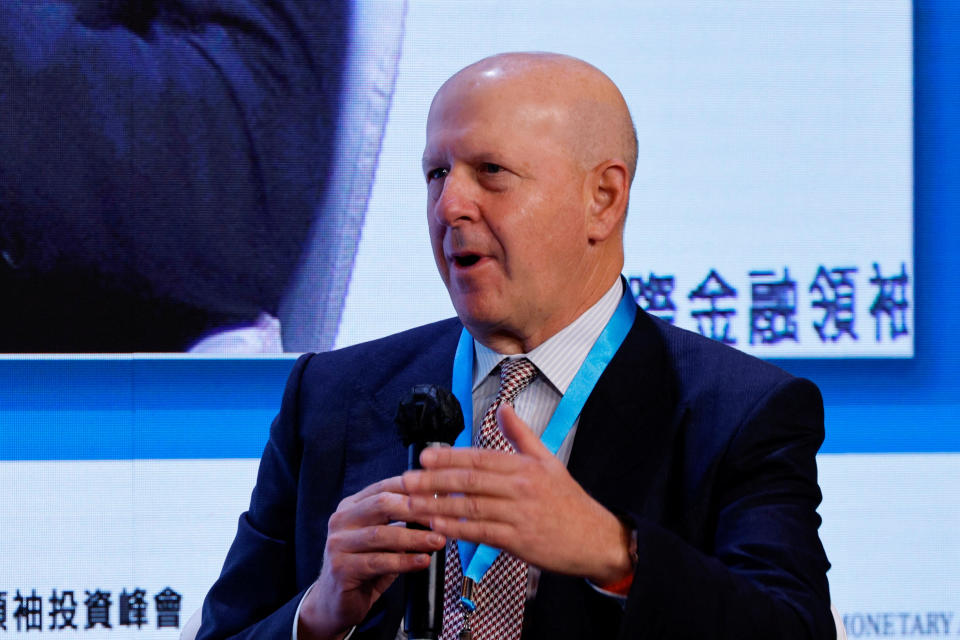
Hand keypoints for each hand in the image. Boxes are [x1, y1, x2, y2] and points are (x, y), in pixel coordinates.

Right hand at [298, 477, 445, 639]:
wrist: (335, 602)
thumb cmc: (366, 566)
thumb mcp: (384, 539)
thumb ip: (403, 522)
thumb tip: (438, 508)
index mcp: (352, 506)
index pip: (385, 487)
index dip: (414, 488)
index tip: (440, 493)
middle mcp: (342, 520)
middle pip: (382, 504)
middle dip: (416, 509)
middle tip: (441, 517)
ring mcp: (338, 543)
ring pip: (381, 535)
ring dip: (414, 537)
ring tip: (437, 541)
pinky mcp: (341, 568)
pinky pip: (378, 562)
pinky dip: (404, 561)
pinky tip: (422, 561)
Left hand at [402, 404, 632, 585]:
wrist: (596, 539)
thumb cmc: (569, 502)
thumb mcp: (549, 460)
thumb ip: (522, 435)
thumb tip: (503, 407)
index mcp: (525, 466)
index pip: (480, 458)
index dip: (450, 457)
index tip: (424, 456)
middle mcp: (521, 488)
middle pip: (470, 481)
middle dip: (434, 480)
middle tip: (406, 480)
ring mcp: (519, 515)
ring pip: (471, 507)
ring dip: (437, 506)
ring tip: (412, 504)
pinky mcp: (519, 541)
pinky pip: (481, 533)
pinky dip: (457, 529)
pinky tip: (437, 526)